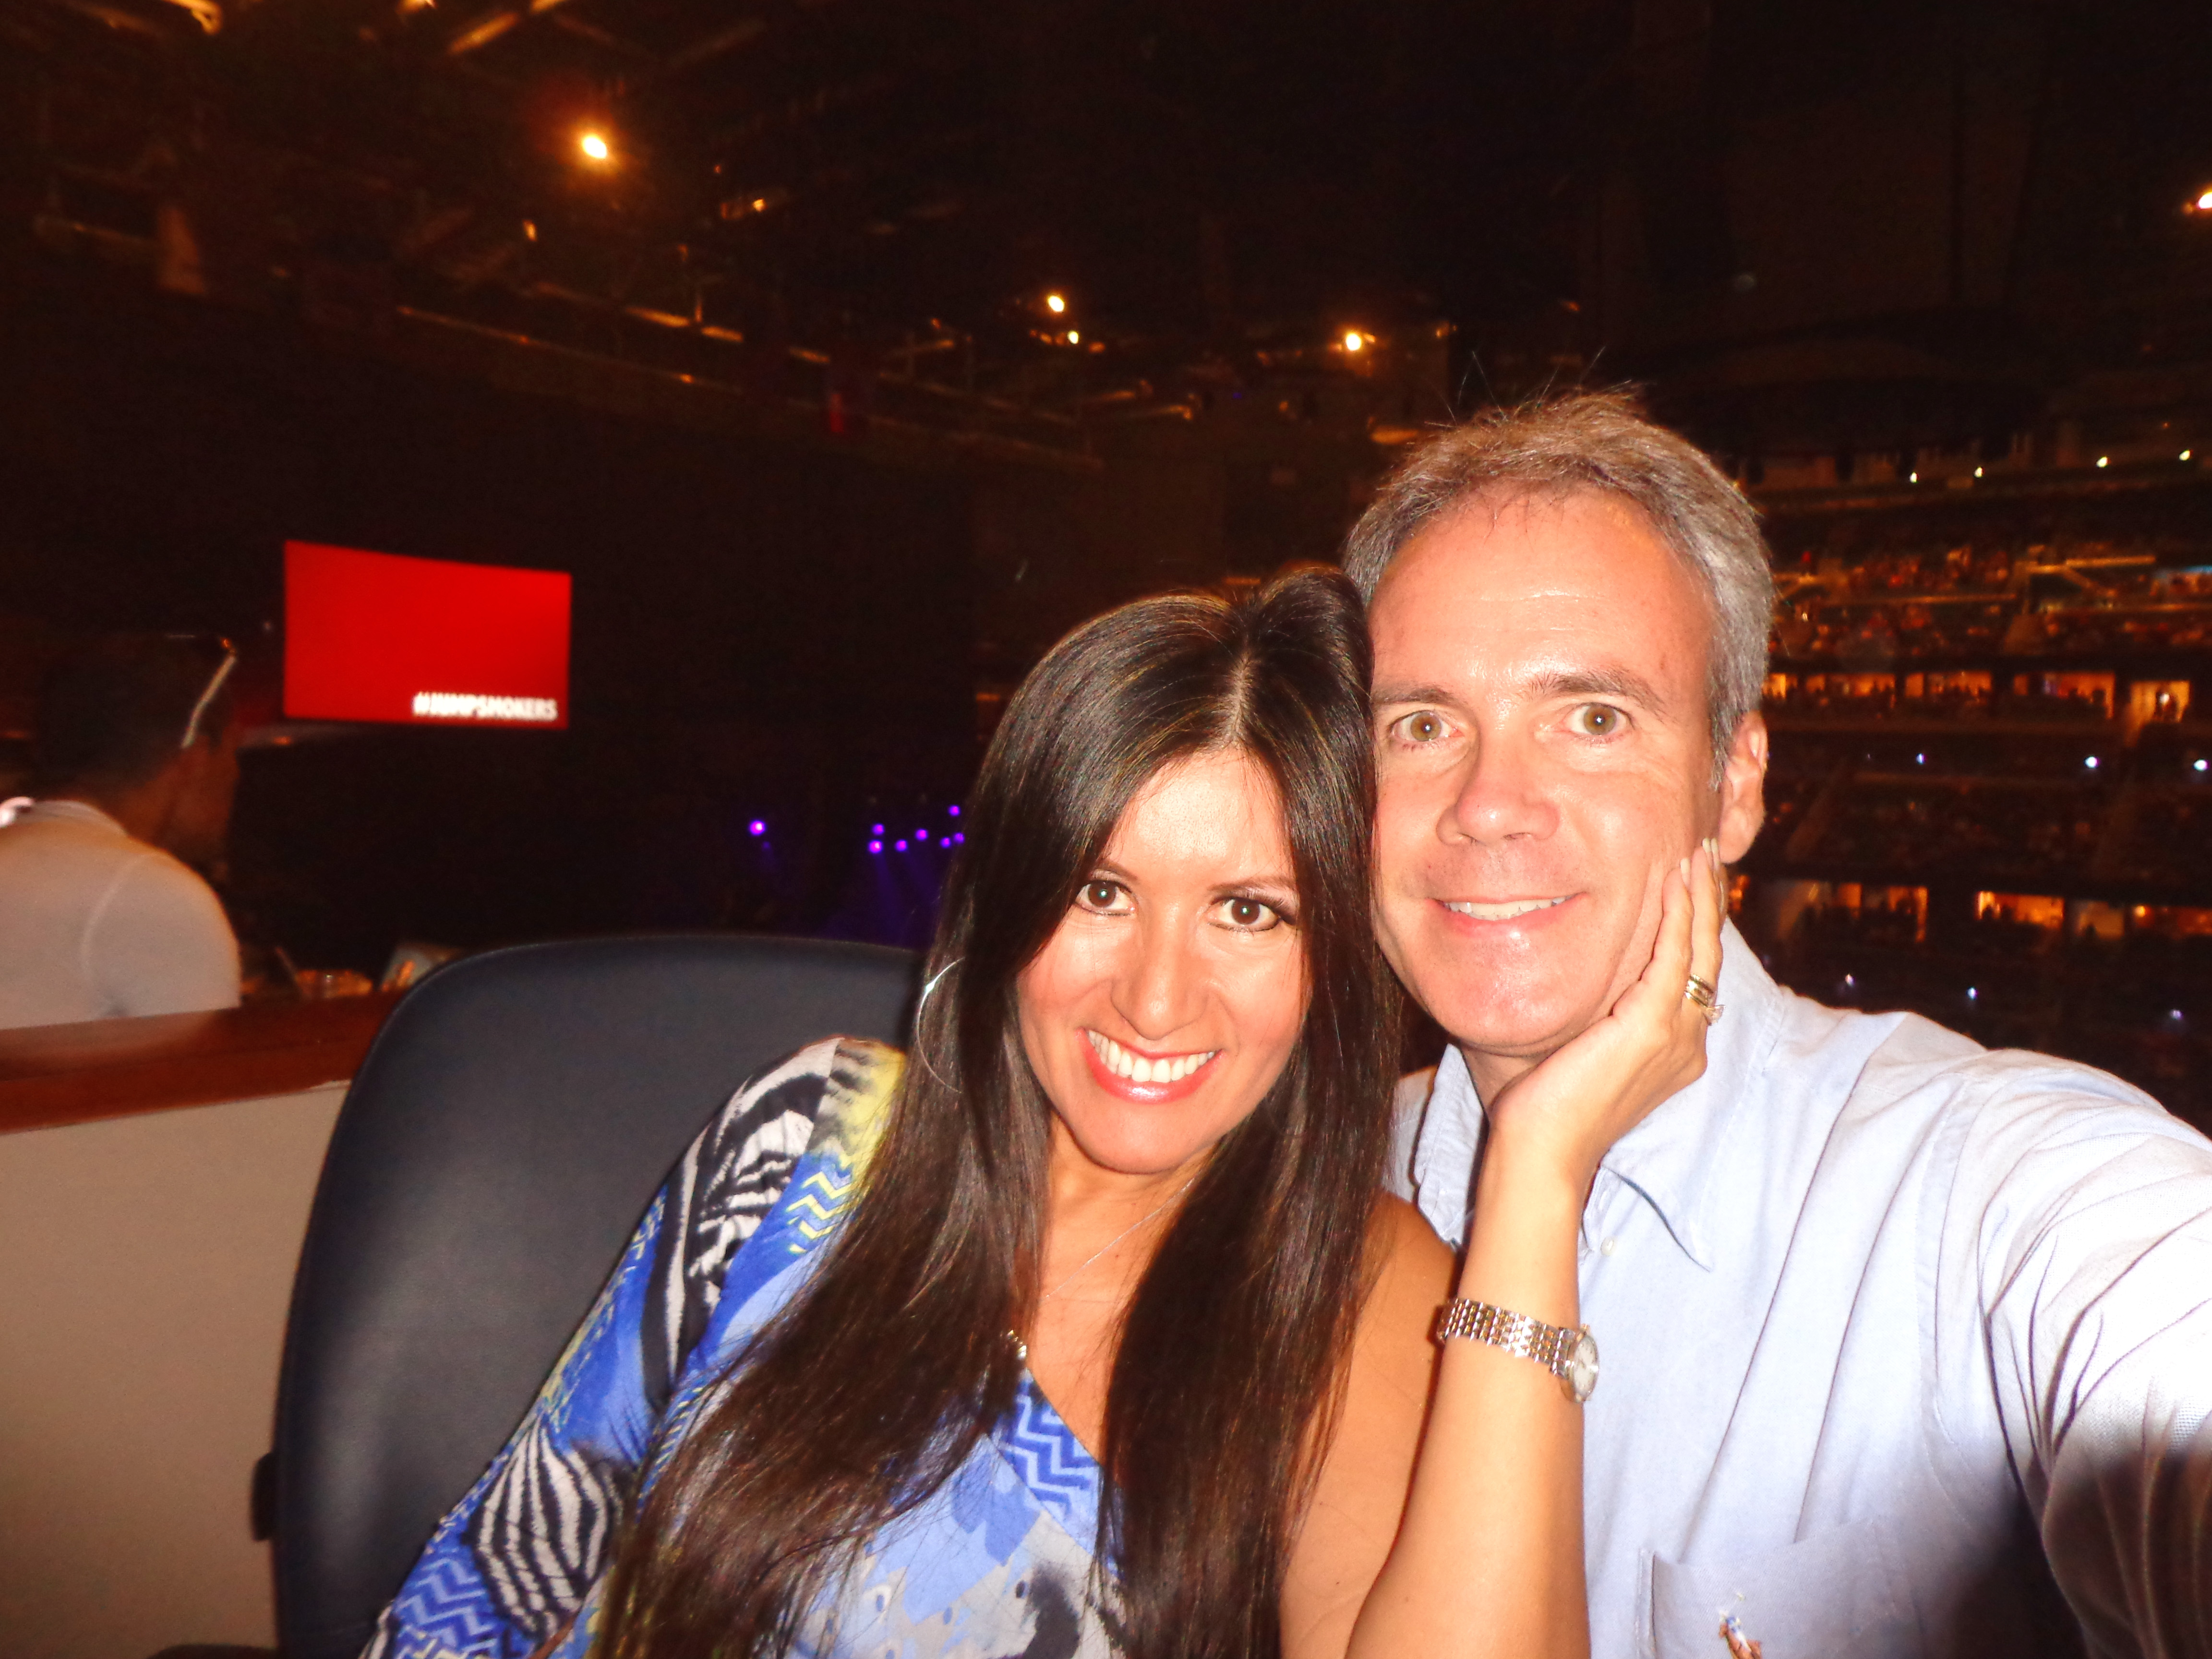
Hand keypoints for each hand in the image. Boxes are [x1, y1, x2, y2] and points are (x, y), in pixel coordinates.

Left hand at [1481, 840, 1725, 1191]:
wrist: (1543, 1150)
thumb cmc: (1550, 1107)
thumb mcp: (1586, 1049)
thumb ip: (1604, 1016)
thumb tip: (1594, 983)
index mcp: (1677, 1049)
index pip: (1696, 974)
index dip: (1696, 926)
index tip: (1690, 883)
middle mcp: (1689, 1042)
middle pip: (1709, 957)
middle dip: (1707, 903)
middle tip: (1703, 854)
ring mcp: (1676, 1036)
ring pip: (1699, 951)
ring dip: (1697, 898)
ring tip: (1693, 854)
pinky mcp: (1651, 1028)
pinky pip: (1673, 959)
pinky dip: (1676, 917)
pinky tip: (1671, 882)